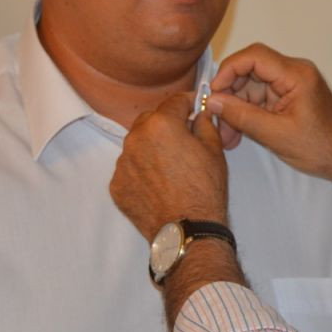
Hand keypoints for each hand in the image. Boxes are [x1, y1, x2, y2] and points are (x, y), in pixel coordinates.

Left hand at [111, 91, 228, 241]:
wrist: (187, 230)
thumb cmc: (204, 190)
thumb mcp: (214, 150)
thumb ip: (205, 123)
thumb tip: (201, 114)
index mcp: (161, 124)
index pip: (175, 101)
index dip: (188, 102)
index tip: (195, 107)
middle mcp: (136, 138)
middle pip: (151, 119)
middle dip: (166, 124)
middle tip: (183, 139)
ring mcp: (123, 163)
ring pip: (138, 144)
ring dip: (152, 148)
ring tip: (170, 168)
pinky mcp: (116, 184)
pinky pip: (130, 168)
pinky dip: (142, 171)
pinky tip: (159, 184)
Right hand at [207, 43, 331, 181]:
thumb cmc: (321, 148)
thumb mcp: (275, 135)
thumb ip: (242, 116)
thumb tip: (212, 102)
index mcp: (297, 75)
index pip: (255, 56)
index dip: (229, 70)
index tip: (213, 92)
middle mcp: (294, 73)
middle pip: (250, 71)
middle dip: (230, 95)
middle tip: (216, 120)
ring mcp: (291, 84)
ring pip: (251, 86)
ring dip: (236, 108)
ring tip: (227, 136)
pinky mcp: (288, 97)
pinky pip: (260, 97)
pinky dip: (247, 113)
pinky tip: (237, 133)